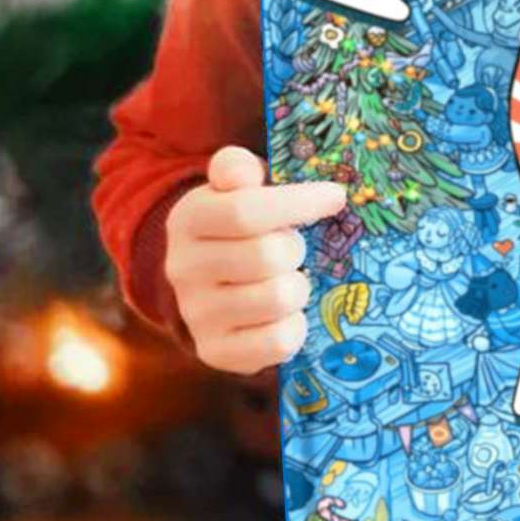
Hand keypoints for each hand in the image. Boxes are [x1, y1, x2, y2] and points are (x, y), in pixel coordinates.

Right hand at [165, 146, 344, 372]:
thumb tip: (243, 172)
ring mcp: (196, 315)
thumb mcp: (233, 188)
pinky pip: (279, 341)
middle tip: (293, 247)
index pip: (245, 210)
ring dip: (298, 286)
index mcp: (188, 219)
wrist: (209, 285)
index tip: (336, 197)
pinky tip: (285, 313)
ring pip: (278, 298)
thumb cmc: (238, 226)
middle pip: (268, 256)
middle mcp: (183, 268)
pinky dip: (295, 325)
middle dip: (296, 248)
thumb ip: (235, 168)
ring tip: (287, 278)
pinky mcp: (215, 352)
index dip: (299, 202)